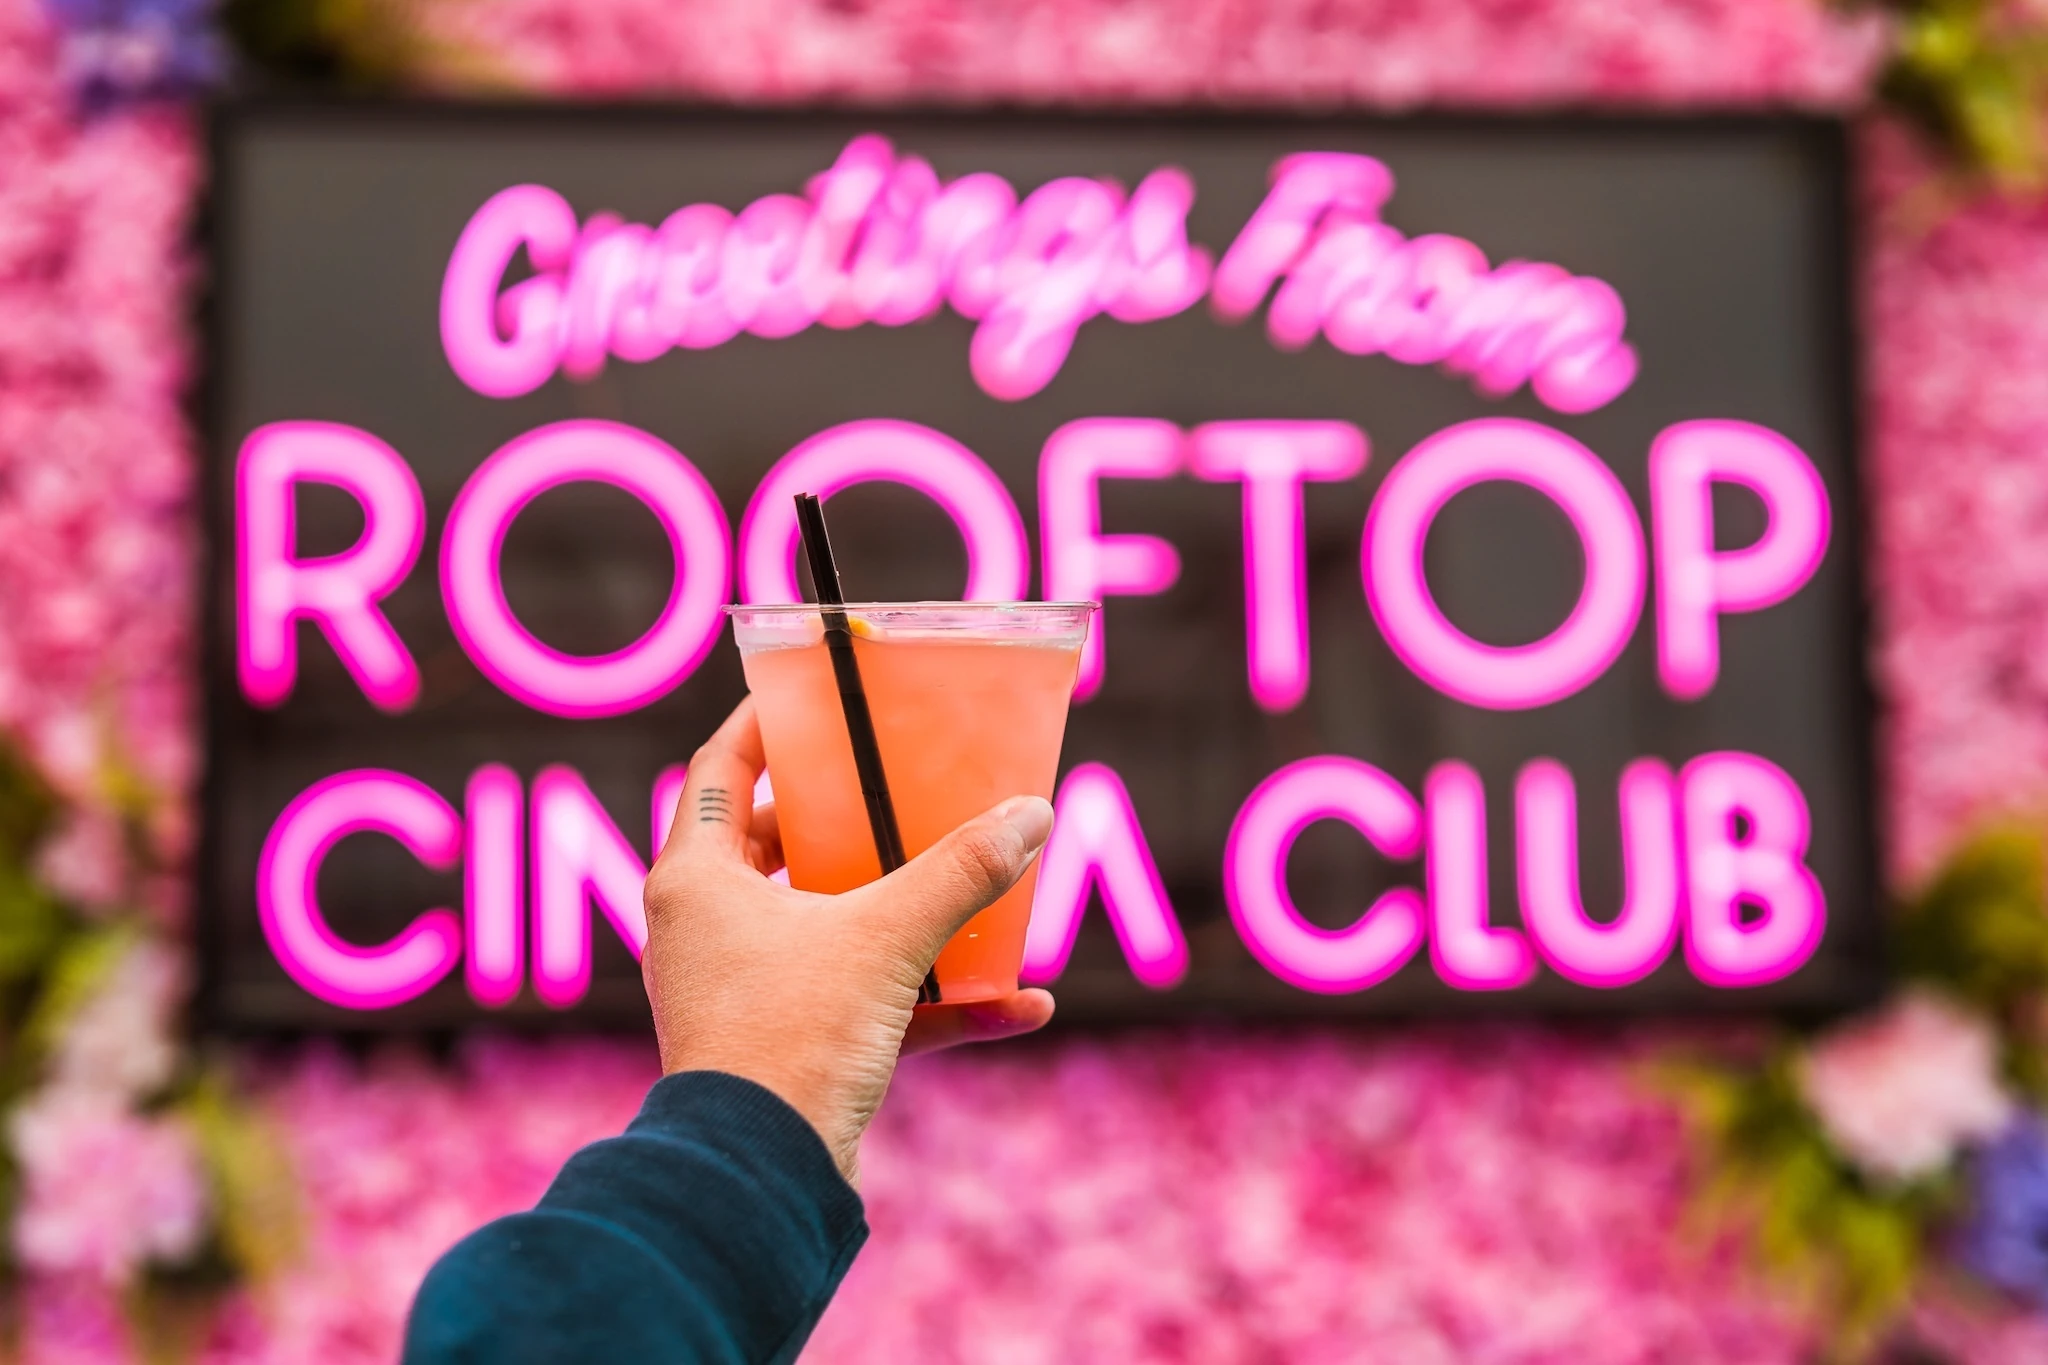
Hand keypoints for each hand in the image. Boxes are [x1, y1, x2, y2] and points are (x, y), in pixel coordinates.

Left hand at [641, 697, 1056, 1183]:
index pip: (720, 768)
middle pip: (776, 843)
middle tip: (904, 786)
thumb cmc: (792, 1038)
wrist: (760, 1179)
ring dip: (905, 912)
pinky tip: (1019, 1006)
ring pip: (829, 925)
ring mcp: (743, 988)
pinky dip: (930, 1001)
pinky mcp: (782, 1045)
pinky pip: (862, 1002)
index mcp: (697, 878)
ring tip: (974, 887)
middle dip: (850, 820)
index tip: (816, 694)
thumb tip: (1032, 815)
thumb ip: (961, 871)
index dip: (767, 723)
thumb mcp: (886, 937)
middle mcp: (707, 927)